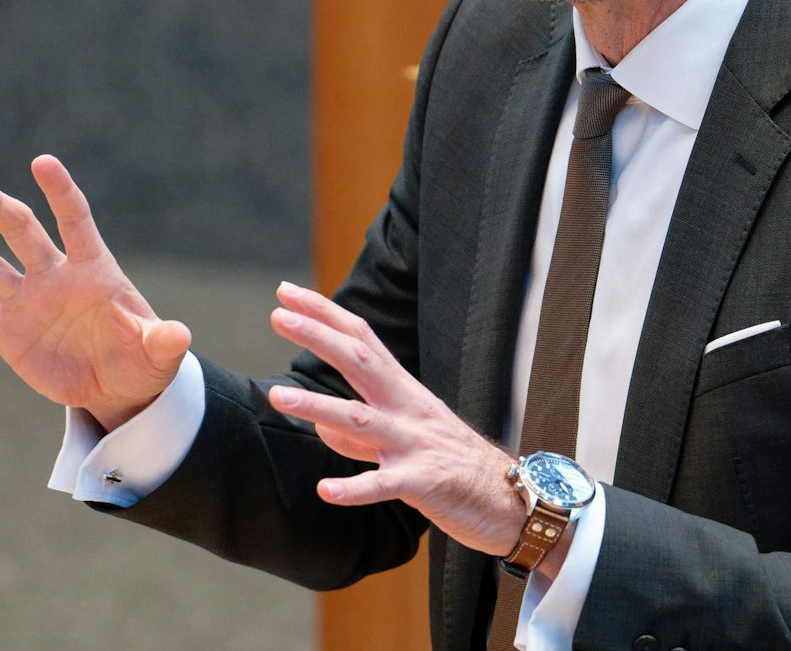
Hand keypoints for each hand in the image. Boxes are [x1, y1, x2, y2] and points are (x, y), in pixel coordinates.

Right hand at [0, 154, 190, 431]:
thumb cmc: (143, 359)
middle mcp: (53, 277)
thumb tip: (180, 336)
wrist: (117, 385)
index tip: (43, 162)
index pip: (75, 220)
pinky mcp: (6, 335)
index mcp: (93, 270)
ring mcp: (25, 303)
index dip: (62, 193)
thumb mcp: (158, 355)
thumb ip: (164, 341)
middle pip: (22, 233)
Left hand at [264, 282, 530, 561]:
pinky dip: (355, 487)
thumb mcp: (407, 436)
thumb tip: (319, 425)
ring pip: (362, 420)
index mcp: (404, 391)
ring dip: (318, 407)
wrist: (512, 497)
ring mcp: (416, 443)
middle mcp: (409, 408)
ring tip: (278, 398)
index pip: (361, 340)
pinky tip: (325, 490)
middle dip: (318, 337)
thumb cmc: (454, 465)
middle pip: (359, 362)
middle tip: (278, 316)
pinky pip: (385, 484)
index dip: (325, 314)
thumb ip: (361, 430)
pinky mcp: (425, 482)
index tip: (286, 293)